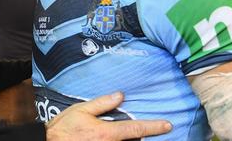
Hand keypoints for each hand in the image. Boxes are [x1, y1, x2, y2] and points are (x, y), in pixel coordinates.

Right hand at [46, 92, 171, 140]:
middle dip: (139, 136)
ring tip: (124, 133)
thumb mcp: (81, 110)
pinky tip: (111, 137)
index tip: (168, 125)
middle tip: (141, 130)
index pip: (136, 129)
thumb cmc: (63, 129)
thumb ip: (102, 103)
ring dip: (130, 140)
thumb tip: (120, 95)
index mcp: (107, 133)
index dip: (154, 127)